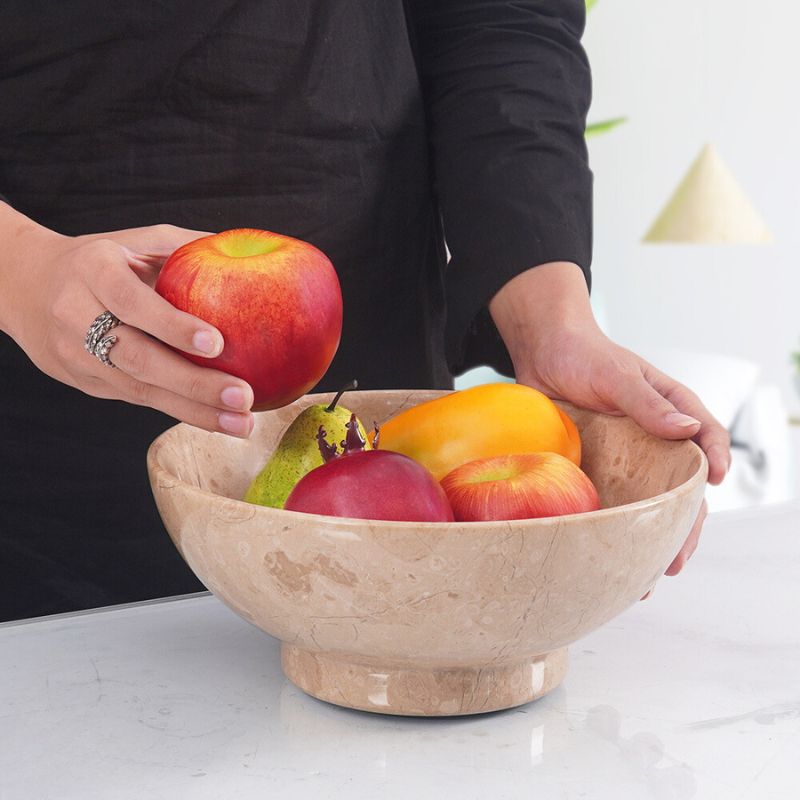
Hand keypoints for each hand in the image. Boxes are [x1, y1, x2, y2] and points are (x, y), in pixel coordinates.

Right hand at [0, 206, 253, 436]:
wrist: (27, 287)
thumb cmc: (105, 260)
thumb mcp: (139, 239)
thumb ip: (188, 246)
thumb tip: (254, 252)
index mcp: (93, 269)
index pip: (131, 300)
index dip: (171, 325)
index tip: (216, 343)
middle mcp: (77, 313)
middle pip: (137, 356)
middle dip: (194, 383)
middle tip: (242, 396)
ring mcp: (76, 354)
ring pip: (139, 389)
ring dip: (195, 411)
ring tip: (241, 423)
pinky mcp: (85, 382)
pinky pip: (138, 399)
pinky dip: (181, 411)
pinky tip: (219, 420)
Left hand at [489, 262, 730, 586]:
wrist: (542, 356)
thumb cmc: (585, 355)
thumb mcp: (617, 374)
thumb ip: (648, 402)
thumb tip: (687, 431)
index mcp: (671, 410)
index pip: (706, 437)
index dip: (714, 459)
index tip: (714, 480)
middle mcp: (655, 440)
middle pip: (681, 487)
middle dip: (685, 527)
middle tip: (677, 561)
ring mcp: (628, 459)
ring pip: (650, 504)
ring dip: (653, 541)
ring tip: (649, 580)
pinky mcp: (601, 470)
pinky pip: (614, 504)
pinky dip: (617, 533)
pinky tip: (613, 562)